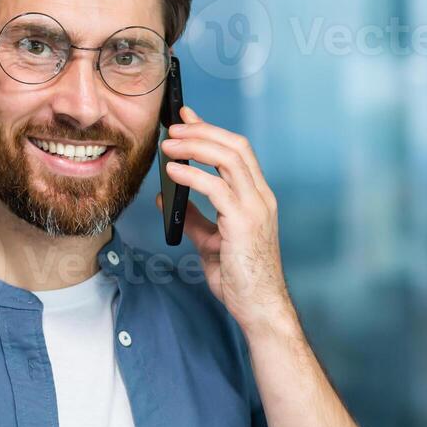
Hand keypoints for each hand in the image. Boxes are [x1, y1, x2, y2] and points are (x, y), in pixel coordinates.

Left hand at [156, 105, 295, 333]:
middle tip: (172, 126)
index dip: (211, 130)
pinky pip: (216, 188)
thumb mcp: (210, 242)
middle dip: (202, 130)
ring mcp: (255, 208)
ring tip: (168, 144)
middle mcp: (261, 197)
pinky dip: (192, 175)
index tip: (186, 118)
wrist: (260, 308)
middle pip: (235, 146)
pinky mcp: (244, 223)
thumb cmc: (241, 279)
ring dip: (195, 146)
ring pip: (228, 159)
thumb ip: (192, 218)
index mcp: (257, 198)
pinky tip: (173, 172)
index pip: (238, 151)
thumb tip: (165, 197)